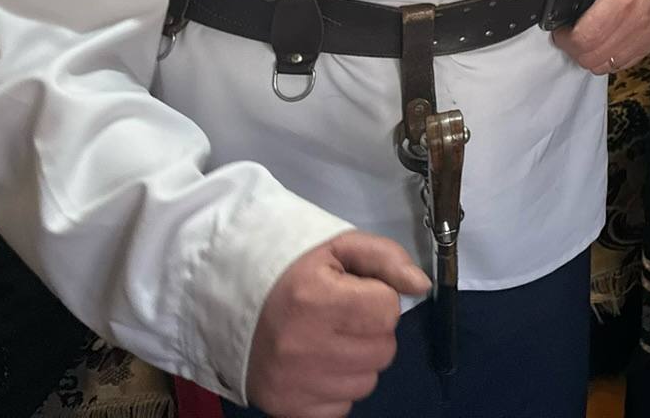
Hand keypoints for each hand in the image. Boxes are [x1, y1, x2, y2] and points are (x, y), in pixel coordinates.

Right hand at [246, 231, 429, 417]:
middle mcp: (304, 347)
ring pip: (367, 382)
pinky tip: (318, 366)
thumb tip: (421, 286)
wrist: (228, 303)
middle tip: (343, 318)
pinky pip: (341, 408)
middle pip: (383, 350)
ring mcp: (294, 383)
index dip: (378, 298)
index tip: (355, 294)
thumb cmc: (289, 271)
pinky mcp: (287, 409)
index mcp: (317, 299)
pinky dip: (337, 390)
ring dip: (358, 362)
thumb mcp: (338, 247)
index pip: (387, 310)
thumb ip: (386, 259)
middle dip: (372, 331)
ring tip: (329, 340)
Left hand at [551, 0, 649, 74]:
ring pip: (607, 65)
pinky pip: (624, 63)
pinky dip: (608, 58)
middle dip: (573, 48)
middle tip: (568, 34)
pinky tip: (602, 40)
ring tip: (584, 37)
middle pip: (593, 56)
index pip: (586, 38)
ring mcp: (646, 32)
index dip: (565, 39)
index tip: (560, 29)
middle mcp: (637, 20)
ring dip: (590, 56)